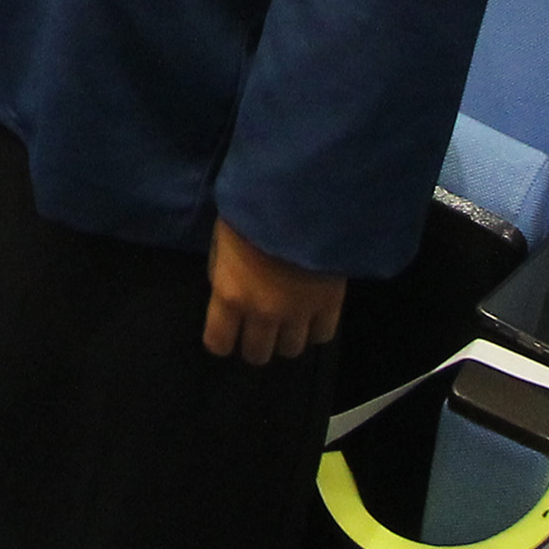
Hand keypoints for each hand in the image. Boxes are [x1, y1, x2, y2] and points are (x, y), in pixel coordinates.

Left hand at [205, 222, 344, 365]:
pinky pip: (322, 336)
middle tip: (258, 326)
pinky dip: (315, 330)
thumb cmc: (254, 208)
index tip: (227, 330)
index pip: (219, 343)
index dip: (221, 339)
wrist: (303, 195)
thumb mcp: (222, 239)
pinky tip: (311, 315)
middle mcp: (263, 312)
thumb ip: (221, 273)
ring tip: (287, 320)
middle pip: (257, 354)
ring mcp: (299, 312)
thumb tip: (226, 296)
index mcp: (230, 294)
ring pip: (290, 350)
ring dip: (285, 338)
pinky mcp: (330, 305)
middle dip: (255, 343)